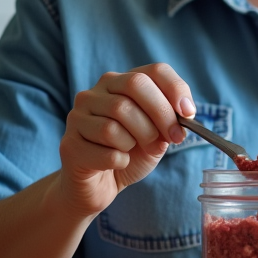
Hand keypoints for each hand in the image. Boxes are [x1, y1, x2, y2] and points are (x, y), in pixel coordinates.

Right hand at [55, 63, 194, 217]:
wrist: (98, 186)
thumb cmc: (129, 154)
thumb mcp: (157, 132)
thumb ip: (169, 118)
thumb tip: (184, 112)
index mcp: (118, 83)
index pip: (153, 71)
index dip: (175, 89)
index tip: (188, 113)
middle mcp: (94, 93)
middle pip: (134, 86)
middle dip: (161, 114)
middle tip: (172, 138)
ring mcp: (77, 116)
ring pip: (117, 121)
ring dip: (139, 142)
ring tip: (137, 151)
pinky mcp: (69, 144)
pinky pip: (107, 152)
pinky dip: (121, 161)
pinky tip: (117, 163)